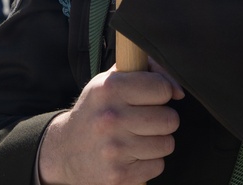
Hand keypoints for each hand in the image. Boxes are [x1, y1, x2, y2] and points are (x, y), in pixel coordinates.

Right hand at [38, 64, 184, 184]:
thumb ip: (148, 69)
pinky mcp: (118, 176)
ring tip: (136, 137)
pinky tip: (130, 155)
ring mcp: (114, 149)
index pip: (162, 88)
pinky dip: (148, 162)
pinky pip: (157, 165)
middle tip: (144, 120)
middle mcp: (110, 118)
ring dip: (156, 142)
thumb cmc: (98, 109)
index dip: (161, 92)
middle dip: (162, 119)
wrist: (64, 150)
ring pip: (167, 144)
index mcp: (110, 88)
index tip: (150, 97)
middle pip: (170, 119)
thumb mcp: (113, 79)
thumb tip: (179, 91)